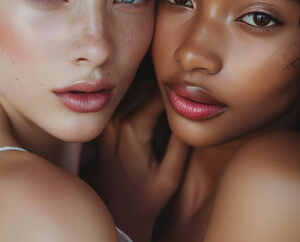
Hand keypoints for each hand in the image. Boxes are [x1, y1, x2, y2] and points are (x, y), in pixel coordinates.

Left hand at [98, 93, 190, 241]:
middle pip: (144, 87)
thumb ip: (181, 143)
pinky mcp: (106, 126)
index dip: (177, 90)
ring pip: (134, 92)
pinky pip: (126, 102)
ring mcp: (107, 123)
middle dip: (166, 89)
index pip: (158, 93)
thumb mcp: (171, 175)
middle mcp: (114, 121)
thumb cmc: (147, 197)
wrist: (120, 213)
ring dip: (153, 93)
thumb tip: (193, 113)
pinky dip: (142, 101)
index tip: (193, 91)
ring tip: (172, 106)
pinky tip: (156, 113)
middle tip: (185, 95)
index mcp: (131, 129)